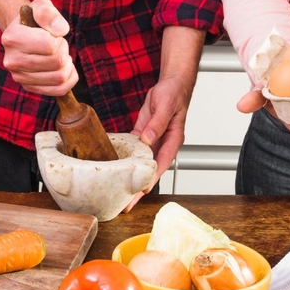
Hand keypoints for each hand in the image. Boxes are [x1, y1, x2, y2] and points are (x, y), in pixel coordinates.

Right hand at [0, 0, 76, 94]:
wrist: (23, 34)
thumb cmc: (34, 20)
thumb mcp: (41, 6)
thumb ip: (49, 13)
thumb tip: (60, 30)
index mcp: (12, 38)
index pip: (50, 46)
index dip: (59, 39)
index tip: (53, 35)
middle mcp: (12, 60)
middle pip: (57, 62)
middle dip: (64, 51)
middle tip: (57, 45)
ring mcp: (19, 76)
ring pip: (59, 78)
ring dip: (67, 64)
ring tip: (58, 55)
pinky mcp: (28, 87)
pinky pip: (59, 90)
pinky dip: (69, 79)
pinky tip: (63, 68)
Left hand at [124, 72, 195, 211]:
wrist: (171, 84)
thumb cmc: (174, 93)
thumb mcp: (166, 105)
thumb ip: (158, 123)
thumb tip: (148, 140)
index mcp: (173, 140)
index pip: (161, 163)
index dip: (152, 178)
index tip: (143, 191)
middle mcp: (163, 144)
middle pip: (150, 171)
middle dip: (139, 188)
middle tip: (127, 204)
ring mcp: (153, 142)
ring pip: (141, 165)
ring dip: (131, 180)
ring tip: (119, 196)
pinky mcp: (144, 135)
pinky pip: (133, 151)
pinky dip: (125, 162)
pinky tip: (116, 172)